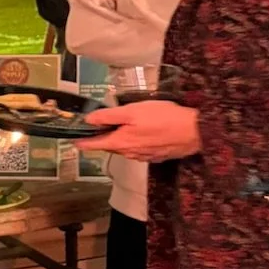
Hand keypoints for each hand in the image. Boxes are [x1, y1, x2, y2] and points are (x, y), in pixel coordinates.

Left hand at [86, 99, 201, 162]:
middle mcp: (129, 154)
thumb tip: (88, 120)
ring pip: (124, 149)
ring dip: (119, 140)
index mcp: (120, 142)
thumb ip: (109, 116)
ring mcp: (143, 157)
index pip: (94, 145)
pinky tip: (141, 133)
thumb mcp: (133, 111)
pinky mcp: (156, 156)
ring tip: (119, 128)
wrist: (194, 132)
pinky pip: (138, 150)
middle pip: (110, 146)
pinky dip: (134, 142)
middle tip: (96, 128)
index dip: (82, 142)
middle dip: (101, 139)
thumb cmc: (163, 118)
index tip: (73, 140)